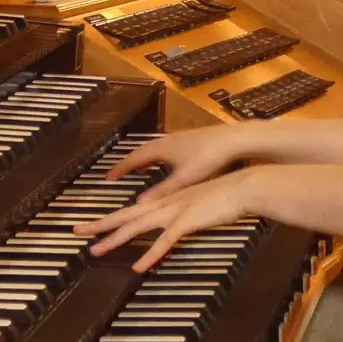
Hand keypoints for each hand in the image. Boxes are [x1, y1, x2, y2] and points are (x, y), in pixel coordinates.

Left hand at [75, 170, 259, 271]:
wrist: (243, 187)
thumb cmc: (224, 197)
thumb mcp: (197, 205)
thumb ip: (181, 214)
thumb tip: (171, 225)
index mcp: (166, 201)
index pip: (131, 211)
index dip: (109, 218)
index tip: (92, 225)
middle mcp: (164, 204)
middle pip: (125, 216)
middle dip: (100, 225)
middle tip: (76, 232)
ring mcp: (174, 212)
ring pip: (137, 227)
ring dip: (115, 239)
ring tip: (96, 251)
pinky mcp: (187, 221)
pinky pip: (164, 241)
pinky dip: (150, 254)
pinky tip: (138, 266)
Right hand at [108, 124, 257, 202]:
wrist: (234, 139)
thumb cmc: (209, 158)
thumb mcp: (184, 179)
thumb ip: (162, 191)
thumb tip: (140, 203)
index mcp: (161, 149)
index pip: (133, 159)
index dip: (120, 169)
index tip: (108, 177)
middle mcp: (166, 140)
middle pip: (141, 151)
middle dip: (129, 163)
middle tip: (119, 173)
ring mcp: (179, 138)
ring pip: (155, 148)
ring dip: (144, 158)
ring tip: (139, 168)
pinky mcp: (191, 138)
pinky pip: (166, 147)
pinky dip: (159, 156)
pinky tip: (167, 162)